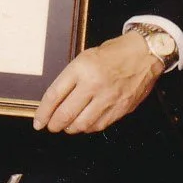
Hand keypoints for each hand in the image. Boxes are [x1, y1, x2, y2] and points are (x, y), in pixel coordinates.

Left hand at [33, 31, 161, 133]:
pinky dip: (87, 128)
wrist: (144, 54)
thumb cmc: (114, 54)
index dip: (43, 113)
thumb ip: (70, 79)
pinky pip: (98, 125)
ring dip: (70, 128)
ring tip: (68, 125)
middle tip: (51, 126)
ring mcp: (108, 98)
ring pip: (81, 124)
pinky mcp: (120, 108)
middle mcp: (93, 84)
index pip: (54, 96)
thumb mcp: (85, 57)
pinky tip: (85, 123)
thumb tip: (55, 102)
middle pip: (65, 114)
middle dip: (54, 125)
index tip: (38, 122)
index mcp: (81, 68)